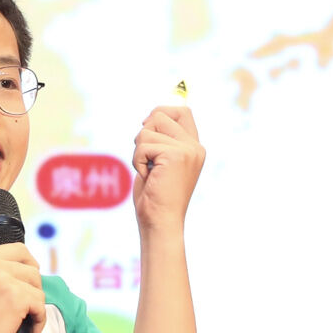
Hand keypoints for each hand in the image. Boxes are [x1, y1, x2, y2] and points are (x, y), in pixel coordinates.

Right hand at [0, 239, 44, 332]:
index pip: (18, 249)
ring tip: (23, 320)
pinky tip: (29, 330)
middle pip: (32, 268)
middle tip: (25, 305)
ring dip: (36, 305)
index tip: (27, 283)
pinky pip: (41, 306)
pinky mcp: (16, 297)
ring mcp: (3, 279)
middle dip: (33, 287)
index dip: (29, 265)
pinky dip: (39, 320)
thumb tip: (31, 270)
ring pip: (38, 287)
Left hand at [132, 105, 203, 230]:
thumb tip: (150, 116)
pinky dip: (137, 161)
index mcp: (194, 147)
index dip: (160, 113)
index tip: (147, 127)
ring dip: (139, 151)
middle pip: (160, 115)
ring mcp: (187, 150)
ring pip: (148, 130)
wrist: (161, 221)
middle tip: (147, 158)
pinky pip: (142, 145)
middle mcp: (194, 146)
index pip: (182, 111)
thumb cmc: (156, 196)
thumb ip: (162, 140)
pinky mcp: (175, 155)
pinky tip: (148, 176)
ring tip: (149, 172)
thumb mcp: (160, 162)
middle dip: (144, 134)